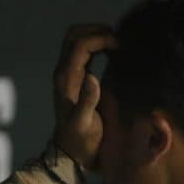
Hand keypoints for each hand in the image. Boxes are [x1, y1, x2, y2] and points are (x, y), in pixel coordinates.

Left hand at [52, 24, 117, 168]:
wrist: (71, 153)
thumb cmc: (80, 141)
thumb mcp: (84, 124)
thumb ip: (87, 101)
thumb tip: (93, 76)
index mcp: (66, 79)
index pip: (80, 45)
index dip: (100, 38)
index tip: (120, 45)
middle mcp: (63, 72)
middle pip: (74, 35)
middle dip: (96, 30)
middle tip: (118, 40)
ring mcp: (67, 74)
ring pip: (76, 41)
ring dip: (95, 36)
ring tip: (117, 44)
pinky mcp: (73, 78)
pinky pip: (82, 52)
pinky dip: (96, 45)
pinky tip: (112, 53)